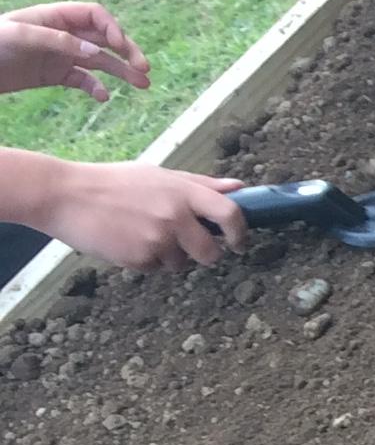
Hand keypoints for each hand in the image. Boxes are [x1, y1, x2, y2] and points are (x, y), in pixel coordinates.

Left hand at [0, 4, 148, 100]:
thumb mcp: (21, 37)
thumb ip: (58, 41)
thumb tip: (96, 51)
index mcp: (56, 17)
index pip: (95, 16)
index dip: (112, 28)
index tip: (119, 45)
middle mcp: (63, 34)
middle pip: (105, 39)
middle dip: (127, 52)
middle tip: (145, 68)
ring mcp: (61, 55)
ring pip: (101, 61)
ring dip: (122, 72)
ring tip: (144, 84)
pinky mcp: (55, 75)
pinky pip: (83, 80)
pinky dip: (95, 88)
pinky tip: (102, 97)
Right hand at [17, 157, 246, 269]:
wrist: (64, 195)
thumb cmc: (111, 182)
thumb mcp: (157, 175)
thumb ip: (200, 184)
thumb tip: (239, 188)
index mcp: (183, 192)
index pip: (231, 214)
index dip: (240, 232)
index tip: (238, 242)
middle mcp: (175, 216)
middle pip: (211, 252)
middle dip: (205, 254)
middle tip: (186, 245)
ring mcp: (157, 239)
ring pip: (181, 263)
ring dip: (169, 256)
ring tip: (141, 233)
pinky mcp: (138, 258)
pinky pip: (154, 268)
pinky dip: (145, 260)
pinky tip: (125, 241)